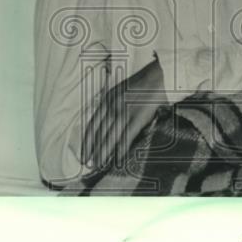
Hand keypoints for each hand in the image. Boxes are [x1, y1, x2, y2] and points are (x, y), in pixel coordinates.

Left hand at [82, 56, 167, 171]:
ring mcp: (125, 112)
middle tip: (89, 164)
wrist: (157, 77)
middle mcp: (113, 107)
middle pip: (100, 132)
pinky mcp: (137, 118)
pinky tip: (118, 159)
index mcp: (107, 100)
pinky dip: (121, 149)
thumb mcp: (118, 91)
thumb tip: (103, 121)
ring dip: (104, 152)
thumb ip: (110, 104)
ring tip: (99, 164)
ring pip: (110, 136)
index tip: (83, 153)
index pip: (92, 124)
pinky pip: (127, 136)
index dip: (87, 141)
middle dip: (93, 149)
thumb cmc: (140, 84)